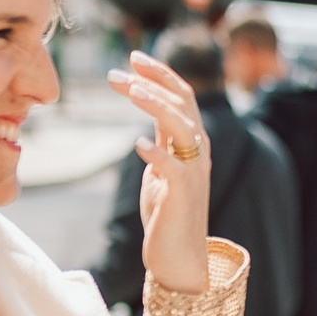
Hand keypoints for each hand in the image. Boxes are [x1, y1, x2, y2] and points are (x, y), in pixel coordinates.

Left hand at [109, 52, 210, 294]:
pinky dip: (157, 153)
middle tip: (119, 71)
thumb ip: (160, 145)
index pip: (182, 96)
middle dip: (153, 81)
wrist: (179, 257)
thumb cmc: (167, 214)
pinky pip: (173, 167)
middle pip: (183, 102)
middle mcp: (197, 152)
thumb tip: (146, 127)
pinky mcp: (183, 194)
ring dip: (156, 105)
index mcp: (192, 143)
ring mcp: (192, 172)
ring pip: (181, 126)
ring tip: (131, 91)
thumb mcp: (161, 170)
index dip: (160, 74)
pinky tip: (138, 144)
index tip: (133, 58)